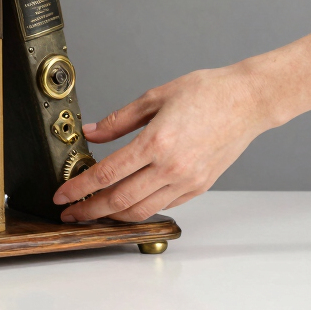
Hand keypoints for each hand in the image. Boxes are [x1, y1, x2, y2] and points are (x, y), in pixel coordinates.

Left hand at [52, 64, 276, 221]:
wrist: (248, 101)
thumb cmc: (208, 92)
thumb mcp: (155, 97)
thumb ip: (119, 120)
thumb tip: (91, 133)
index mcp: (157, 142)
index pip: (107, 174)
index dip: (79, 188)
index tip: (62, 195)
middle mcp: (172, 167)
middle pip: (119, 200)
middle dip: (89, 211)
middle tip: (70, 214)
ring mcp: (187, 181)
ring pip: (141, 211)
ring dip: (113, 216)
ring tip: (94, 213)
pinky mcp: (198, 187)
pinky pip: (163, 206)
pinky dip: (140, 210)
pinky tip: (127, 205)